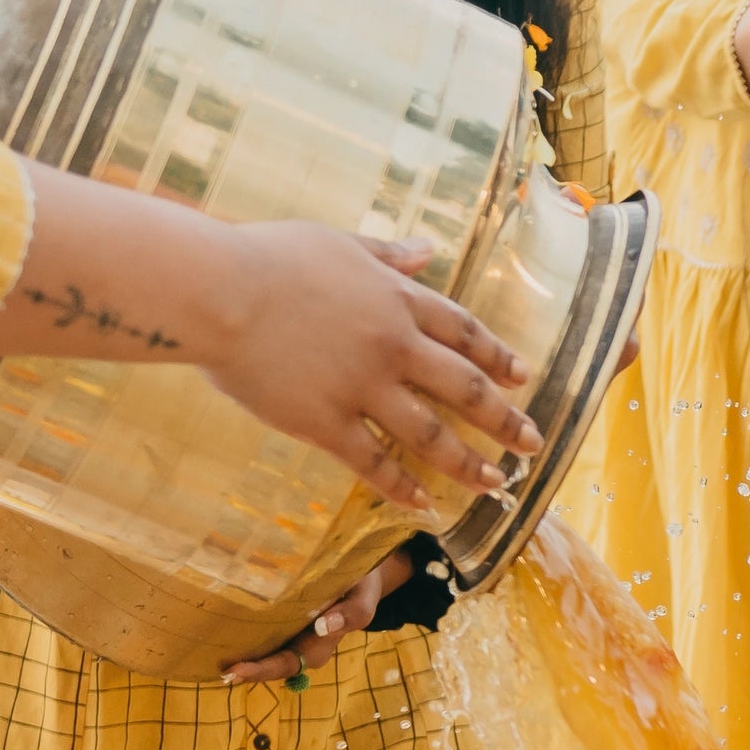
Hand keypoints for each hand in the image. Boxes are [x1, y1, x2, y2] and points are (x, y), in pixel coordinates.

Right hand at [209, 226, 542, 509]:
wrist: (216, 290)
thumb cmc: (267, 258)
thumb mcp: (338, 243)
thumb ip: (387, 253)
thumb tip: (427, 249)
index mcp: (397, 299)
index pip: (464, 333)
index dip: (498, 358)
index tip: (524, 378)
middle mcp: (393, 345)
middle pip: (465, 388)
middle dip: (504, 420)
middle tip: (533, 444)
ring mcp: (362, 386)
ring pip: (430, 434)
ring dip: (468, 463)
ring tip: (495, 484)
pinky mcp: (325, 421)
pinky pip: (373, 463)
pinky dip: (402, 488)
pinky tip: (425, 506)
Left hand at [227, 552, 411, 682]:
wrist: (361, 572)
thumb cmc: (360, 586)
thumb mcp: (363, 599)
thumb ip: (351, 614)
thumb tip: (323, 626)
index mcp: (320, 646)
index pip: (287, 663)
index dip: (262, 669)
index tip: (237, 670)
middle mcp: (301, 645)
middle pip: (269, 663)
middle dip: (245, 668)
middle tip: (218, 669)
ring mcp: (290, 633)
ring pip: (263, 649)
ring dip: (239, 653)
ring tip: (209, 653)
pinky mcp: (282, 618)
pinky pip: (261, 630)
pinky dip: (242, 632)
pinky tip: (220, 628)